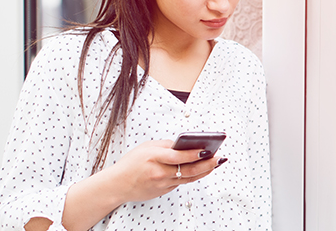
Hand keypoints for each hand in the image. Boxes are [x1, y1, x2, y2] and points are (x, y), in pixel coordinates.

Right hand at [61, 140, 225, 230]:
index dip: (195, 153)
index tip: (208, 149)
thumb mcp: (147, 147)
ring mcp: (162, 184)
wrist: (117, 185)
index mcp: (154, 157)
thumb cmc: (131, 163)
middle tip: (218, 158)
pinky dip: (192, 176)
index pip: (179, 156)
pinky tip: (202, 170)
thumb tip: (185, 144)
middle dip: (206, 164)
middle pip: (188, 170)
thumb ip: (166, 145)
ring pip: (188, 178)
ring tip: (215, 163)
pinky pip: (181, 182)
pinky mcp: (163, 191)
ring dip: (204, 171)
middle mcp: (159, 172)